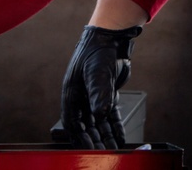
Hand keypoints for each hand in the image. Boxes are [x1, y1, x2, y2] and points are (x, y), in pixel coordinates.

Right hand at [61, 25, 141, 148]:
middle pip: (86, 126)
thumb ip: (99, 93)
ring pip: (99, 123)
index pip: (73, 123)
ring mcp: (94, 95)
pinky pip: (110, 115)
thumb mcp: (97, 72)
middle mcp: (82, 96)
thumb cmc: (98, 49)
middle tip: (103, 154)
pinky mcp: (107, 94)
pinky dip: (114, 127)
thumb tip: (100, 114)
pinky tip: (120, 136)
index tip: (88, 150)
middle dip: (94, 142)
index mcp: (72, 92)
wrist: (112, 36)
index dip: (80, 138)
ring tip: (113, 149)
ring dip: (105, 137)